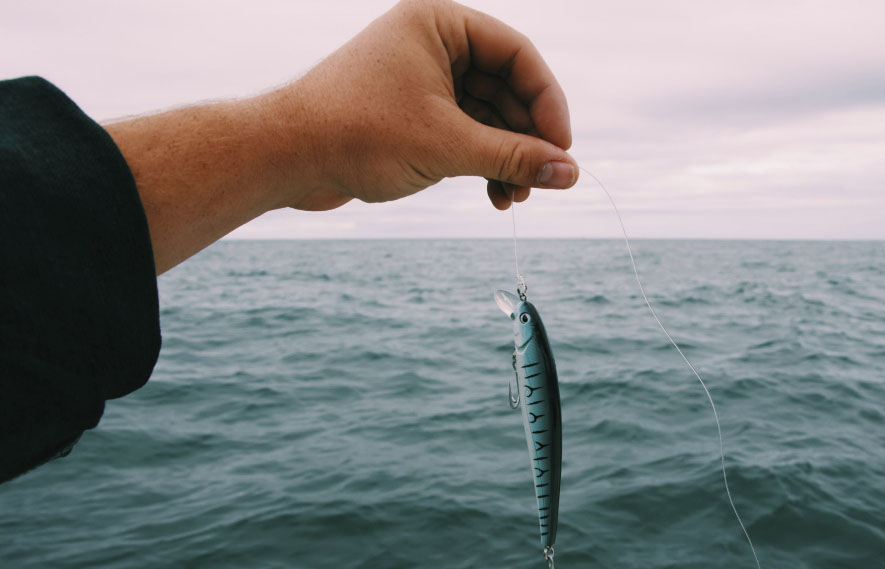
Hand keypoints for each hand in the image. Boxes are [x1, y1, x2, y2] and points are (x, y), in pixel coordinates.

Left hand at [274, 0, 576, 210]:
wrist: (284, 159)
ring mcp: (421, 80)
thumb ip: (514, 158)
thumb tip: (570, 174)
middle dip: (526, 140)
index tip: (562, 150)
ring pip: (486, 116)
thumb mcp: (447, 147)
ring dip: (505, 159)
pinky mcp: (411, 115)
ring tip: (514, 198)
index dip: (548, 104)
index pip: (518, 55)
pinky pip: (463, 133)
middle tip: (542, 183)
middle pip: (506, 89)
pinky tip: (493, 196)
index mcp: (439, 23)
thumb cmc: (356, 135)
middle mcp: (432, 45)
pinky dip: (480, 163)